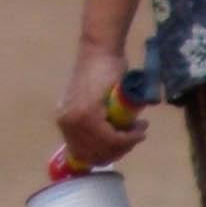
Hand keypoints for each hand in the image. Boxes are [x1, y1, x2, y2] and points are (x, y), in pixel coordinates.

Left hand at [55, 49, 147, 169]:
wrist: (102, 50)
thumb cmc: (103, 72)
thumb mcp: (95, 103)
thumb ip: (95, 122)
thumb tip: (108, 147)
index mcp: (65, 122)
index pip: (83, 154)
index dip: (106, 156)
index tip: (124, 149)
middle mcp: (67, 123)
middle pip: (94, 154)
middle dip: (119, 151)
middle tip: (135, 138)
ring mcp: (75, 118)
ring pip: (104, 147)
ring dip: (126, 143)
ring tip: (139, 131)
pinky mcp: (87, 112)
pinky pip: (110, 137)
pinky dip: (127, 137)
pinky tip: (138, 130)